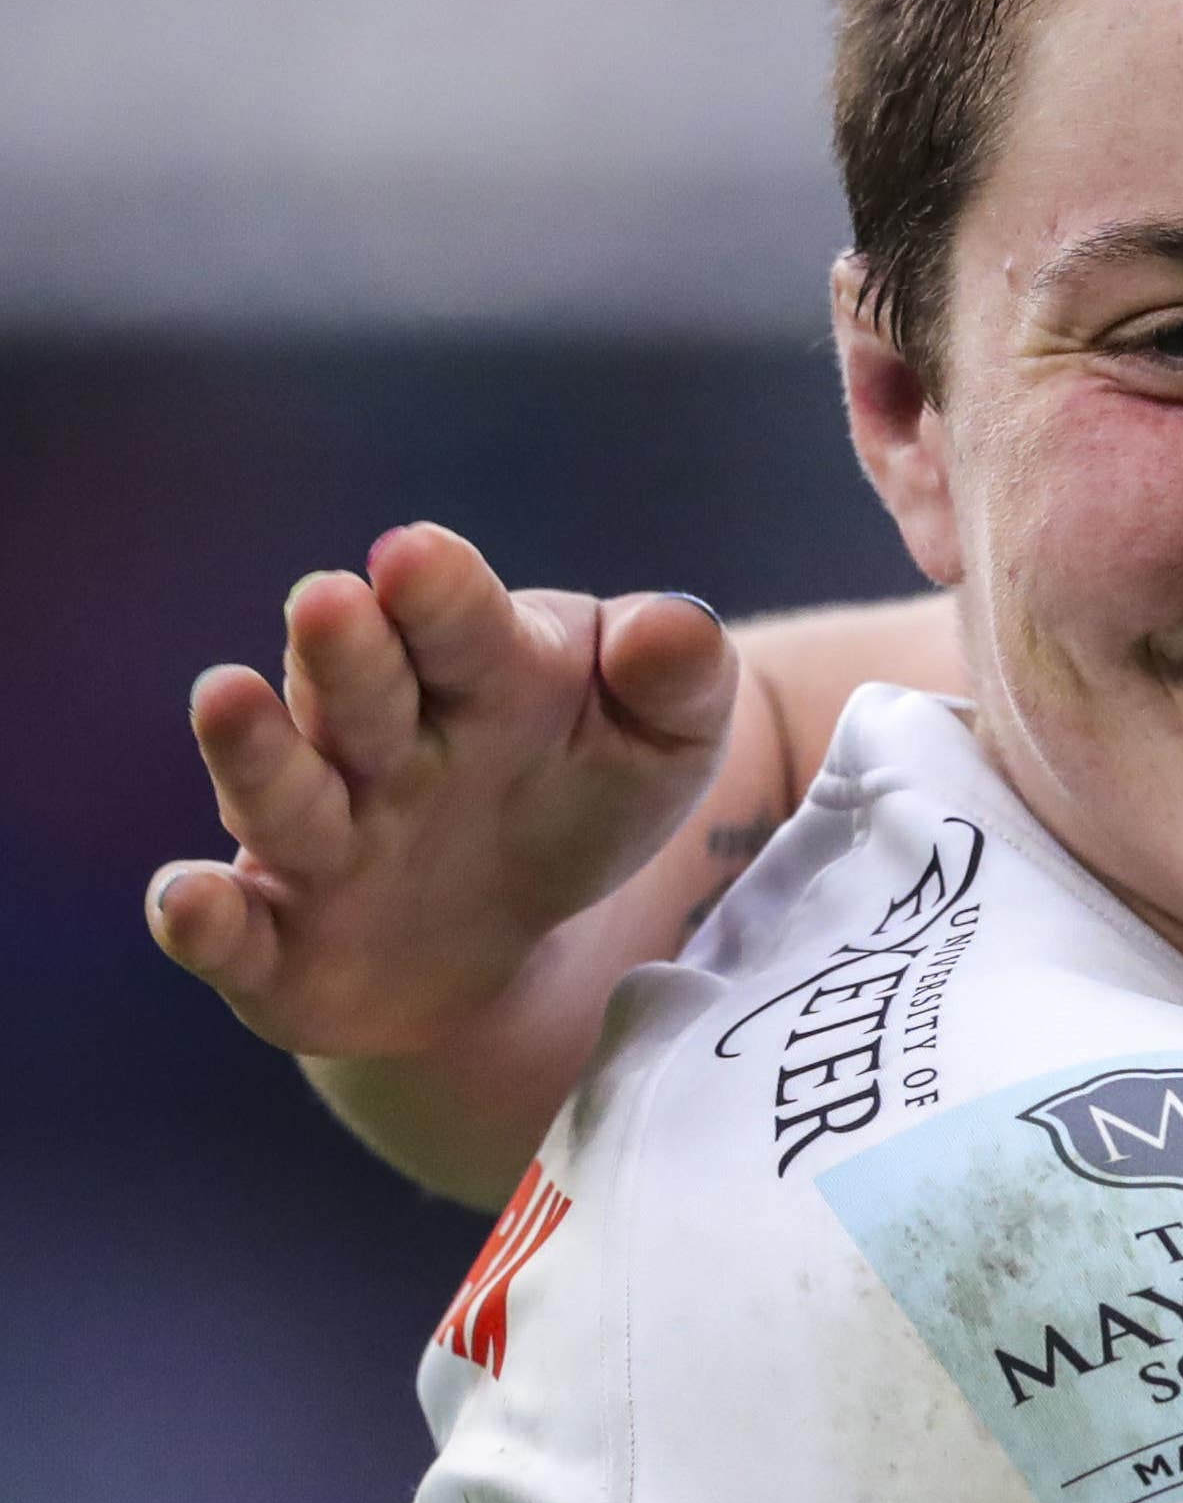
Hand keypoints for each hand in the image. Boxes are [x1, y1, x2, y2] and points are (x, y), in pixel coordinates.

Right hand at [148, 522, 740, 1062]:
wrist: (517, 938)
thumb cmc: (585, 800)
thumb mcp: (664, 742)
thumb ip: (676, 678)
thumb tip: (671, 628)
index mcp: (478, 676)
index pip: (459, 625)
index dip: (439, 593)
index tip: (420, 554)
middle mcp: (378, 746)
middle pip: (357, 691)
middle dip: (346, 653)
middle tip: (331, 601)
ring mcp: (320, 844)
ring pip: (281, 794)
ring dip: (253, 752)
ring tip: (226, 697)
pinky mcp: (277, 948)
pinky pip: (234, 934)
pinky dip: (202, 919)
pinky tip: (185, 900)